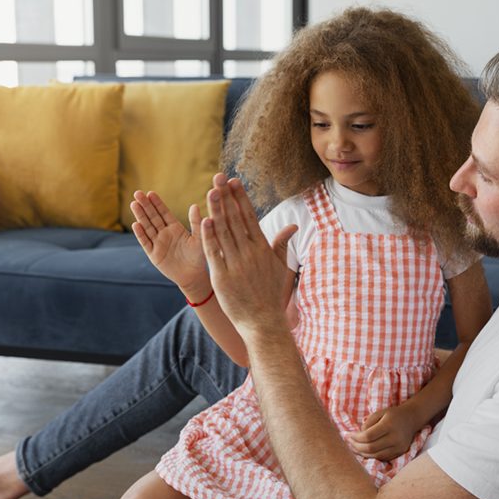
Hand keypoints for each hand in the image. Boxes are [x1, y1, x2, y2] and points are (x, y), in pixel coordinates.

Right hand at [130, 191, 207, 293]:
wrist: (193, 276)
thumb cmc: (198, 257)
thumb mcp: (200, 238)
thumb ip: (196, 223)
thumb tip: (194, 205)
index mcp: (175, 228)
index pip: (164, 213)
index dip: (157, 203)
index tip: (150, 193)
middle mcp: (165, 233)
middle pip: (153, 217)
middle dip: (145, 205)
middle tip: (137, 193)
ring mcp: (158, 243)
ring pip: (147, 227)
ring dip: (140, 216)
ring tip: (134, 204)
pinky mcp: (153, 254)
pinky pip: (146, 243)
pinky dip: (141, 234)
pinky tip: (135, 224)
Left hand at [200, 173, 296, 335]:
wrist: (263, 321)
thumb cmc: (271, 294)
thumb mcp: (280, 267)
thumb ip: (282, 244)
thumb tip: (293, 226)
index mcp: (262, 248)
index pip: (249, 216)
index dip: (240, 197)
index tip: (233, 181)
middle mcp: (249, 253)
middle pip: (235, 219)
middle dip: (226, 197)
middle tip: (218, 178)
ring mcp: (236, 264)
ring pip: (224, 232)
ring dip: (217, 210)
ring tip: (210, 191)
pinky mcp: (222, 277)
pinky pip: (214, 253)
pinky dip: (209, 237)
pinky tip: (204, 220)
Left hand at [348, 405, 423, 461]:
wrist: (411, 419)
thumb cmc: (392, 415)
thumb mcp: (379, 412)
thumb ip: (368, 423)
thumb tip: (359, 435)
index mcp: (389, 425)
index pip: (368, 436)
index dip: (356, 437)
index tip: (349, 435)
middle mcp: (395, 438)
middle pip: (371, 448)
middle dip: (357, 446)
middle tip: (349, 442)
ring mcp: (398, 447)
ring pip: (376, 455)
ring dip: (362, 453)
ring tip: (354, 448)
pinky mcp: (399, 453)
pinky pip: (382, 458)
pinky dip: (371, 456)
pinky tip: (364, 451)